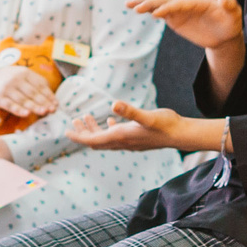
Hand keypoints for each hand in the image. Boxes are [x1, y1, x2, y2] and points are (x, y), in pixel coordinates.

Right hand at [0, 59, 58, 118]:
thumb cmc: (13, 79)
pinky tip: (27, 114)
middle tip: (52, 110)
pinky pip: (10, 105)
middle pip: (32, 92)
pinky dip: (19, 110)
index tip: (56, 104)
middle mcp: (16, 79)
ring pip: (22, 99)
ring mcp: (6, 88)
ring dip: (34, 106)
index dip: (48, 95)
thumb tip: (52, 99)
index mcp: (25, 73)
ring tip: (43, 112)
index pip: (39, 85)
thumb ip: (37, 84)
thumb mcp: (24, 76)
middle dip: (43, 102)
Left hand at [68, 101, 226, 152]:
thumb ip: (129, 111)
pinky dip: (109, 129)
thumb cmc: (166, 124)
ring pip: (106, 139)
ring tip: (85, 118)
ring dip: (94, 130)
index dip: (78, 136)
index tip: (66, 132)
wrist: (181, 134)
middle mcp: (123, 142)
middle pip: (96, 141)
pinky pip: (117, 137)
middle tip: (73, 122)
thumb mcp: (147, 115)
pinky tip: (111, 121)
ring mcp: (130, 142)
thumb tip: (113, 104)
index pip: (93, 140)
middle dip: (83, 133)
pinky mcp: (137, 139)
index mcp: (121, 136)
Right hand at [125, 0, 243, 49]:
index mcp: (198, 1)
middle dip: (150, 2)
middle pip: (165, 0)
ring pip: (160, 4)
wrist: (225, 34)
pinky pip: (161, 13)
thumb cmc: (231, 23)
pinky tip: (138, 10)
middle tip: (135, 6)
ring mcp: (180, 10)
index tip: (157, 14)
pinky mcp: (176, 19)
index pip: (180, 3)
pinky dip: (150, 11)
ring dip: (146, 4)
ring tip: (130, 5)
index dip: (168, 7)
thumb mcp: (235, 15)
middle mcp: (186, 3)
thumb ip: (230, 5)